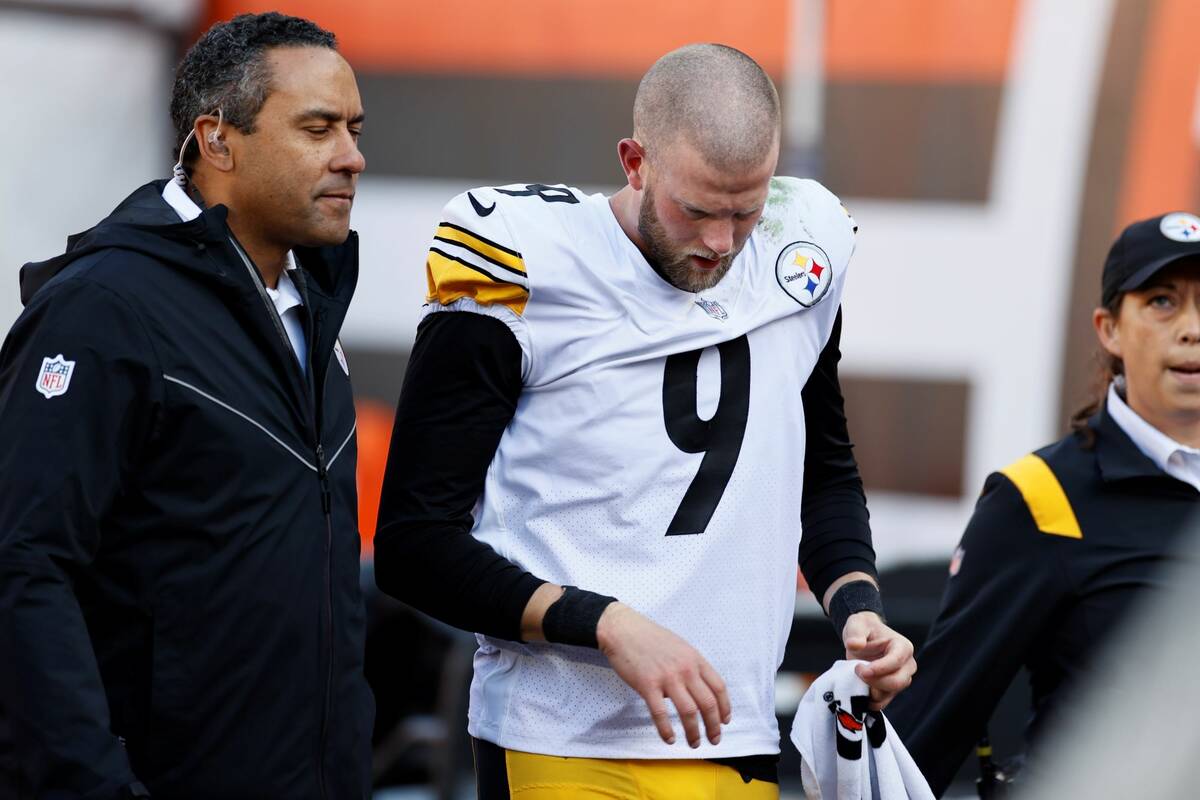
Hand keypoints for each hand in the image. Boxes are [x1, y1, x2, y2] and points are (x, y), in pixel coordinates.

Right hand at [596, 602, 730, 747]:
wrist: (623, 630)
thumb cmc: (650, 638)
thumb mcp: (680, 647)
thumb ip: (692, 666)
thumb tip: (698, 690)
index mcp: (695, 659)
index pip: (718, 687)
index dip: (724, 708)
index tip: (724, 722)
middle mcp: (685, 669)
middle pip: (708, 703)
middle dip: (713, 726)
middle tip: (714, 740)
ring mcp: (667, 677)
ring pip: (688, 711)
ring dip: (693, 732)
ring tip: (694, 743)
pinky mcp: (647, 685)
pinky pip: (660, 713)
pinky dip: (667, 730)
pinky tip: (670, 739)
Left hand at [842, 611, 915, 709]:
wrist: (863, 640)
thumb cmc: (864, 629)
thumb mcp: (857, 624)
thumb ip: (855, 633)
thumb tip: (854, 644)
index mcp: (903, 646)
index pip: (896, 661)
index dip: (879, 668)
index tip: (860, 668)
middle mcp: (907, 665)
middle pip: (897, 682)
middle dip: (874, 681)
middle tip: (856, 671)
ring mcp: (901, 679)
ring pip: (889, 693)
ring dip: (870, 690)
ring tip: (857, 677)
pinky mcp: (891, 690)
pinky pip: (882, 702)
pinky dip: (869, 700)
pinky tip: (859, 690)